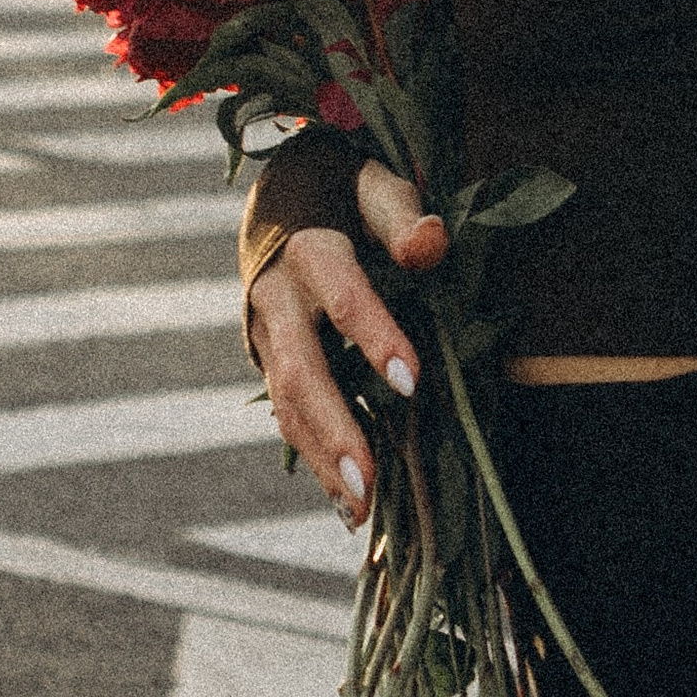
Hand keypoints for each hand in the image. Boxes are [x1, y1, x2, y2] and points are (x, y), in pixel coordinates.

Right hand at [244, 161, 449, 525]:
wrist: (280, 194)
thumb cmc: (345, 191)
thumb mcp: (376, 186)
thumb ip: (403, 216)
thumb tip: (431, 245)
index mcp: (310, 249)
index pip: (343, 297)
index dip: (374, 336)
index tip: (411, 382)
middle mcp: (276, 297)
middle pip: (299, 369)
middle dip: (334, 427)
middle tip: (369, 481)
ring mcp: (264, 333)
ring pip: (285, 402)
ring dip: (321, 457)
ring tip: (360, 509)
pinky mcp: (267, 358)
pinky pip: (285, 412)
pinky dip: (314, 456)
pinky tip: (346, 502)